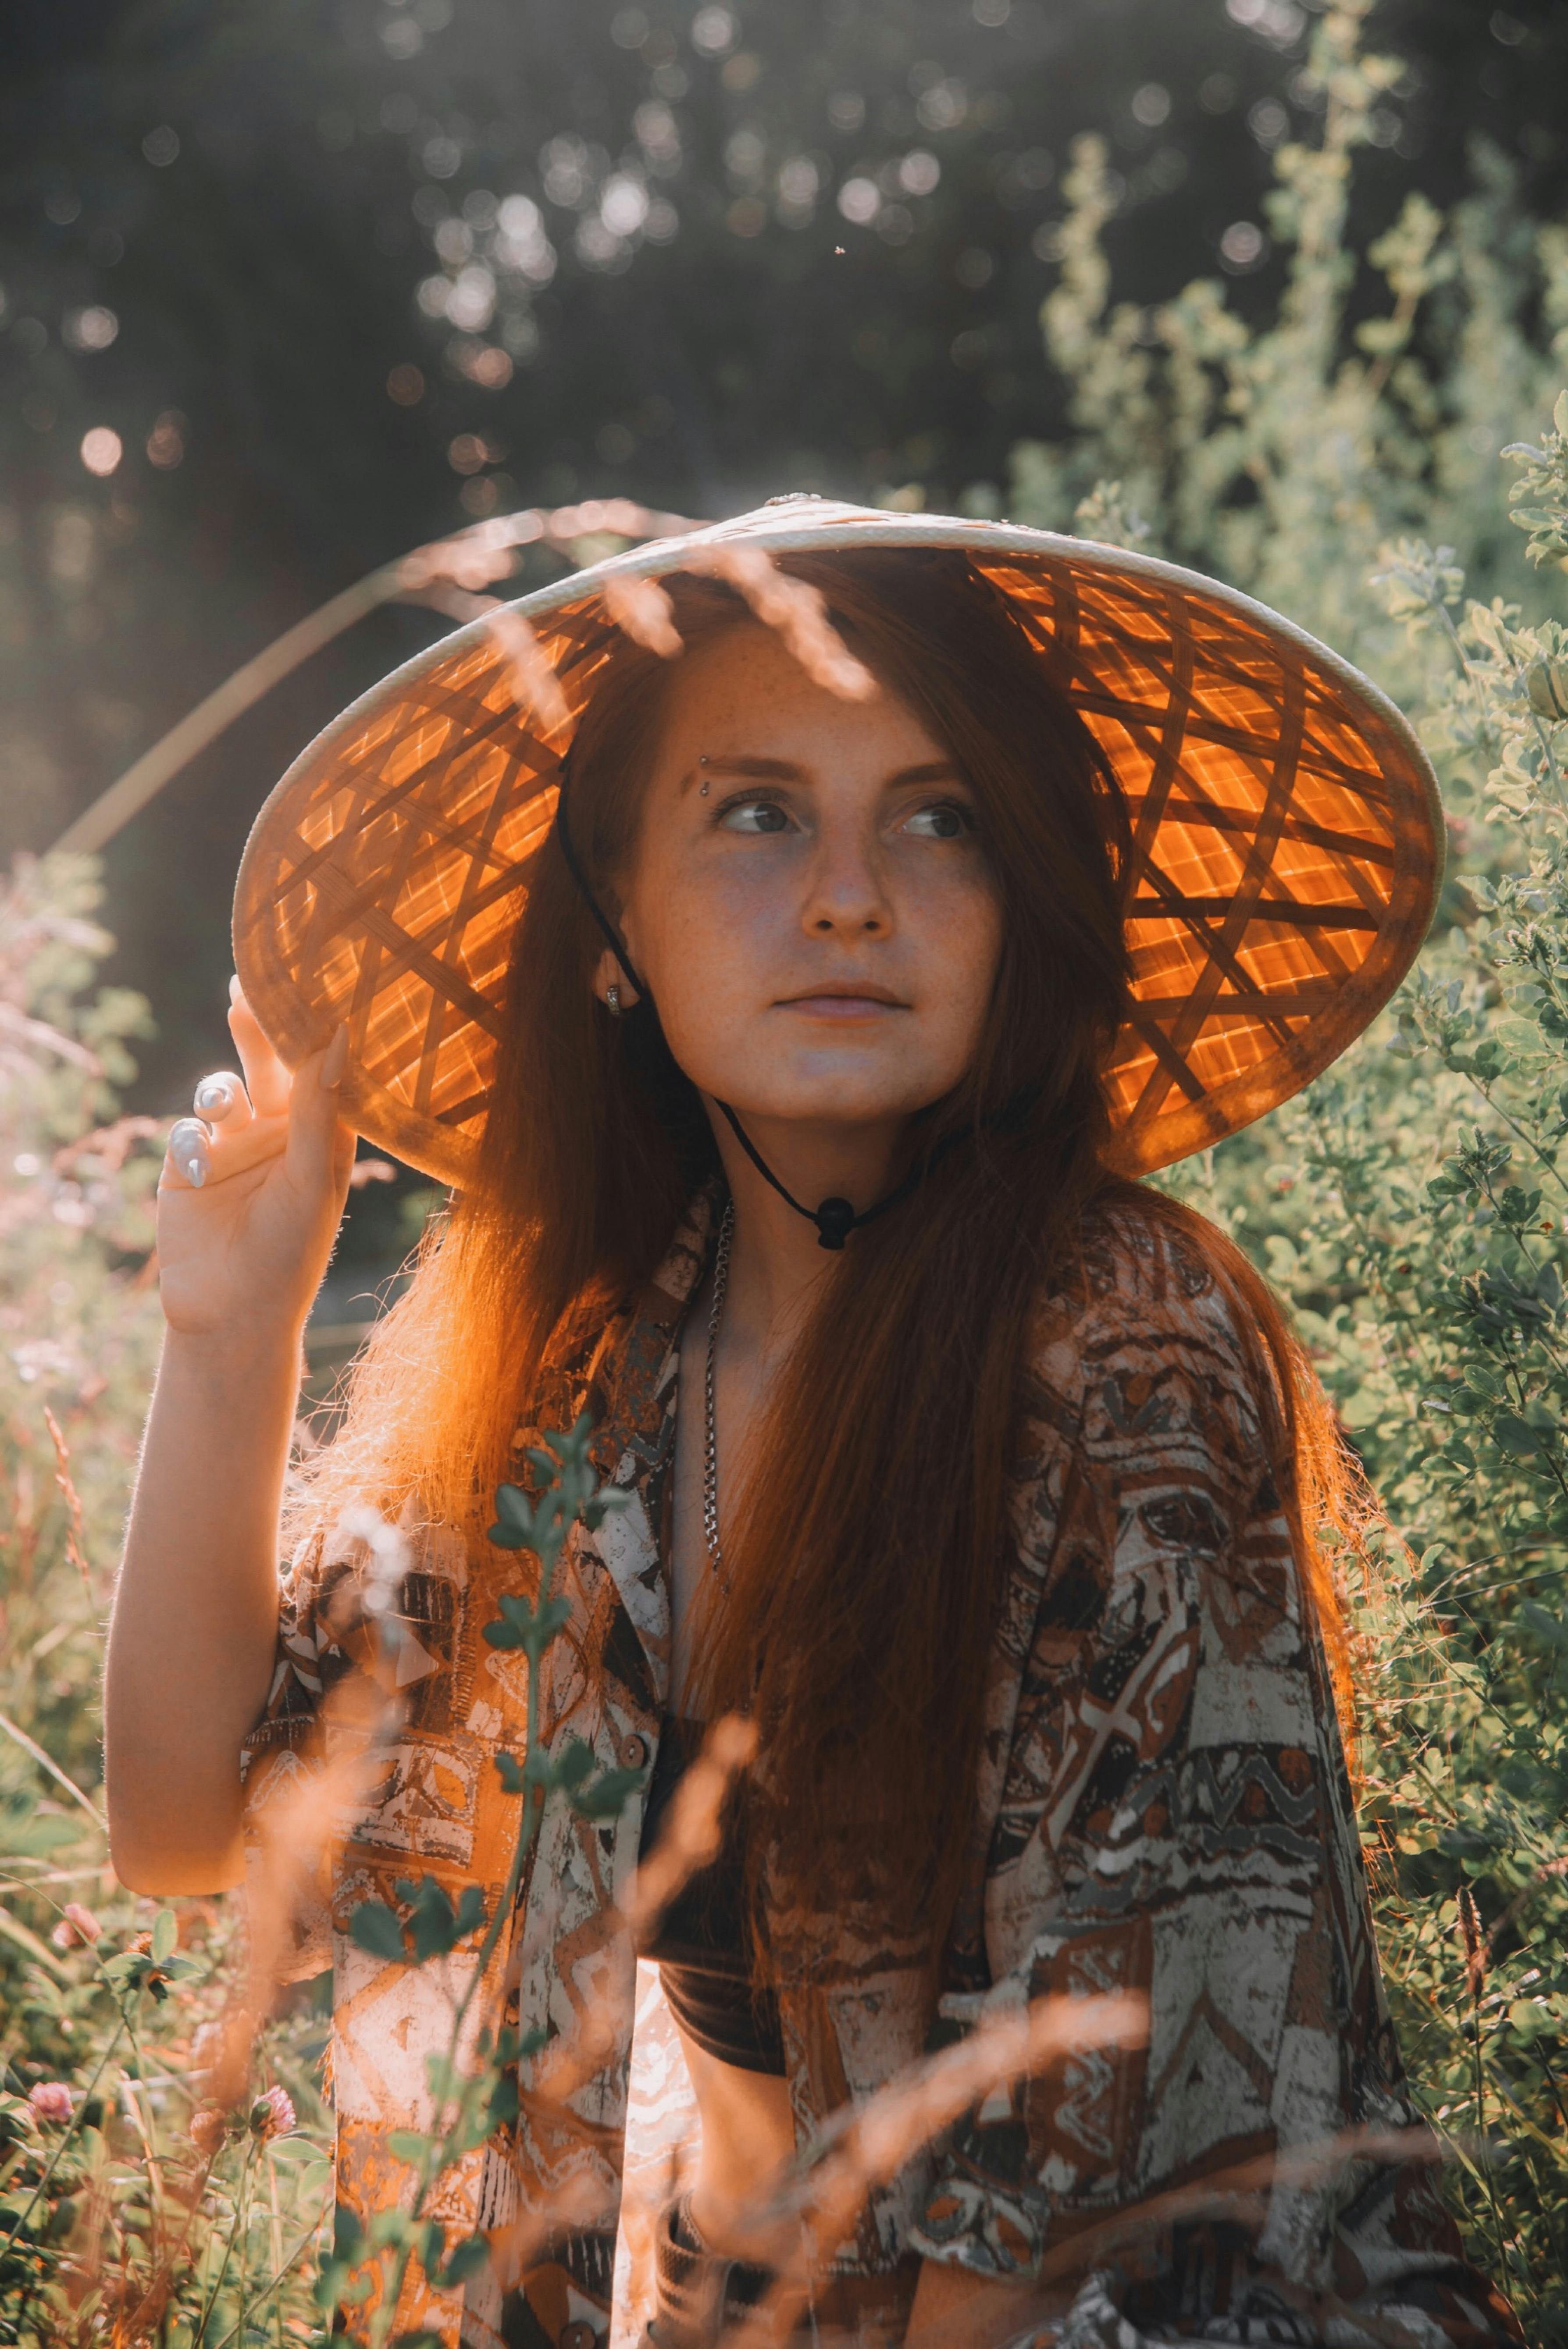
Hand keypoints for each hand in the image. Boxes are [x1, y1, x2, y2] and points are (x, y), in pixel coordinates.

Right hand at [156, 979, 356, 1344]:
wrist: (230, 1313)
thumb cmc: (291, 1253)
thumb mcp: (310, 1178)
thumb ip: (319, 1108)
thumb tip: (337, 1036)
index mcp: (322, 1137)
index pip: (321, 1068)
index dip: (315, 1025)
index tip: (313, 978)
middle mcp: (281, 1136)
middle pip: (270, 1064)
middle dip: (258, 1026)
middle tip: (247, 983)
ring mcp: (233, 1148)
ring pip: (223, 1088)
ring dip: (220, 1088)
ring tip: (222, 1106)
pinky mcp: (189, 1167)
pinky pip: (186, 1129)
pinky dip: (190, 1139)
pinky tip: (199, 1168)